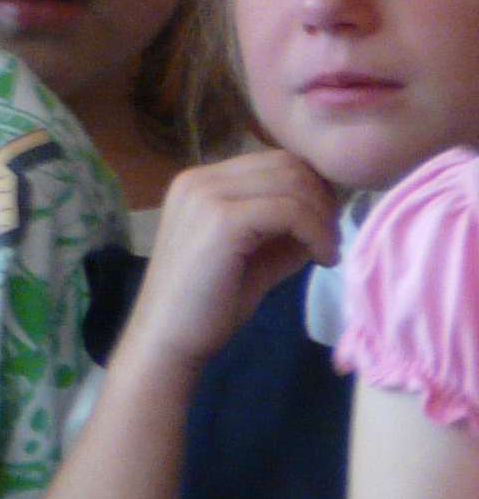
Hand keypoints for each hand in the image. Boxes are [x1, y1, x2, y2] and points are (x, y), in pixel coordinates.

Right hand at [0, 131, 55, 255]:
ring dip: (13, 197)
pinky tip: (0, 219)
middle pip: (16, 174)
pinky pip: (23, 208)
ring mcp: (13, 202)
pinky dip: (16, 211)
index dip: (29, 141)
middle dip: (9, 183)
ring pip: (22, 191)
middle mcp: (3, 184)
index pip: (11, 152)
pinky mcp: (20, 218)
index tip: (44, 134)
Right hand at [126, 149, 338, 374]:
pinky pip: (289, 210)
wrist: (168, 338)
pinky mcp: (221, 220)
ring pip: (292, 182)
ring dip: (322, 217)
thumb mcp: (253, 257)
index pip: (274, 159)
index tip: (325, 226)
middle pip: (287, 163)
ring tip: (325, 252)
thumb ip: (283, 230)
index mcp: (200, 182)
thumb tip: (326, 214)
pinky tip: (321, 259)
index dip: (312, 187)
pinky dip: (316, 232)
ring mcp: (206, 196)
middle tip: (330, 239)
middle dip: (322, 199)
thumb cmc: (206, 305)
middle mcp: (198, 179)